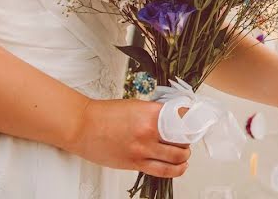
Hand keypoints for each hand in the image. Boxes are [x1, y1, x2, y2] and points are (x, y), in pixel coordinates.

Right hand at [67, 99, 190, 177]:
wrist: (83, 126)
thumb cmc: (105, 115)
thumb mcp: (137, 106)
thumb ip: (155, 113)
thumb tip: (174, 117)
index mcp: (151, 113)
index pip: (184, 117)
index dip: (192, 121)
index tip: (194, 122)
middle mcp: (149, 131)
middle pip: (183, 138)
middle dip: (189, 140)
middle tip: (188, 139)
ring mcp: (142, 149)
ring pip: (177, 157)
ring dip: (184, 156)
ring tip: (184, 153)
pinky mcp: (135, 163)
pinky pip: (162, 170)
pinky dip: (176, 170)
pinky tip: (180, 167)